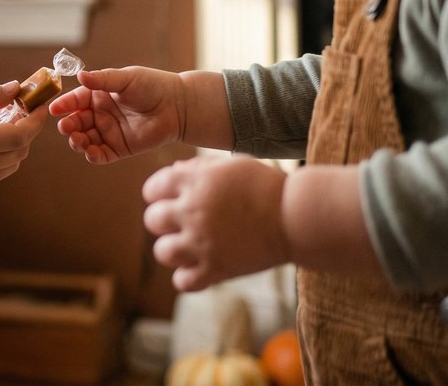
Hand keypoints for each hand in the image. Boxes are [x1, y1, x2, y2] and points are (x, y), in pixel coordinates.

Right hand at [49, 67, 183, 162]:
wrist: (177, 106)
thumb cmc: (152, 86)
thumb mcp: (125, 79)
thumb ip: (102, 80)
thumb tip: (80, 75)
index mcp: (99, 95)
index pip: (75, 100)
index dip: (64, 105)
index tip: (54, 109)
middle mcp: (100, 114)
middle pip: (77, 122)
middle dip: (68, 126)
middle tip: (66, 127)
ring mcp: (109, 132)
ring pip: (85, 140)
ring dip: (77, 141)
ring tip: (77, 139)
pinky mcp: (119, 149)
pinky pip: (101, 155)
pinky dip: (93, 156)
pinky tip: (91, 152)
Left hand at [142, 154, 288, 291]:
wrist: (296, 216)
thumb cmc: (266, 187)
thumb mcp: (232, 165)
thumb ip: (199, 168)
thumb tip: (173, 171)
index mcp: (195, 181)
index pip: (152, 189)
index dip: (160, 194)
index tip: (173, 198)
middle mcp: (192, 211)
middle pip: (152, 220)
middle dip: (164, 221)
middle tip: (184, 223)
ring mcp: (202, 242)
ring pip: (162, 252)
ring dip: (173, 250)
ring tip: (190, 247)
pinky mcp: (216, 269)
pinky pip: (183, 282)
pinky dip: (189, 278)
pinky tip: (201, 268)